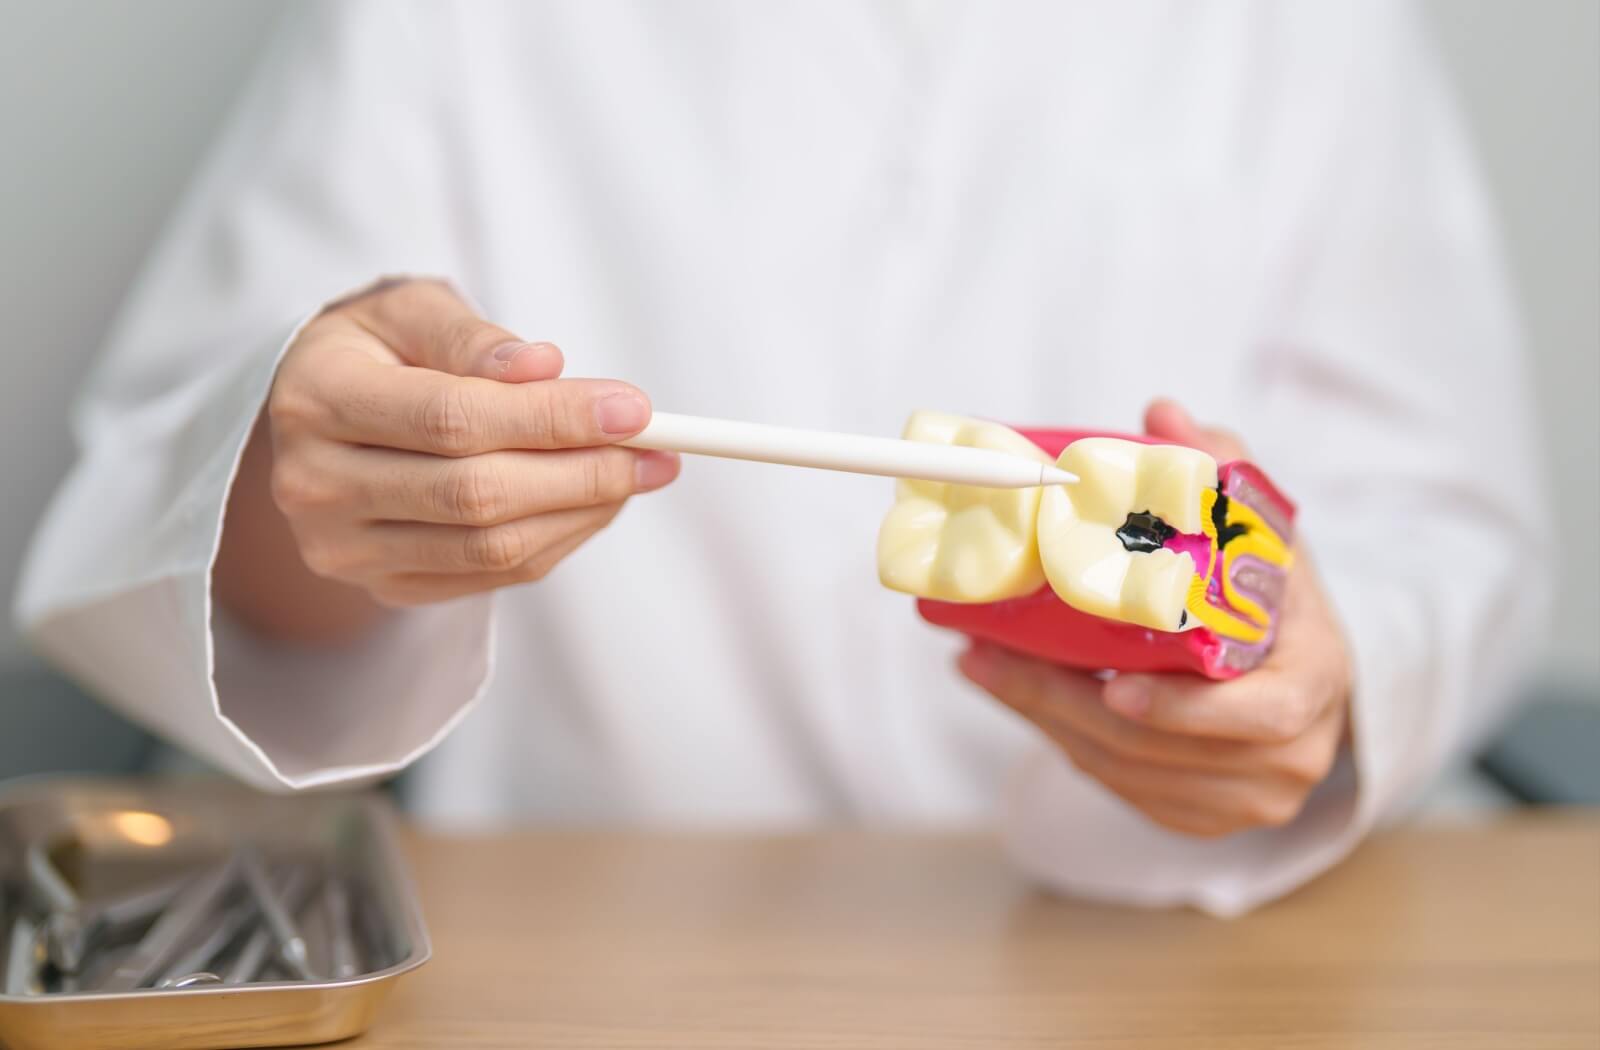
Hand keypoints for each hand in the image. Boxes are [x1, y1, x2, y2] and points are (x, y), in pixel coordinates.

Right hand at [221, 279, 678, 628]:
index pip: (452, 418)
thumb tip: (545, 368)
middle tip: (658, 449)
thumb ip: (471, 336)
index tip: (634, 409)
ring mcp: (344, 548)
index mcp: (318, 398)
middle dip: (583, 472)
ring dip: (582, 512)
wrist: (312, 414)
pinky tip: (592, 502)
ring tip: (636, 474)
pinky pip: (490, 576)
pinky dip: (556, 539)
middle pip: (475, 493)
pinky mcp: (382, 585)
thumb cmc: (377, 347)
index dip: (551, 418)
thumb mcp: (411, 310)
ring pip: (490, 548)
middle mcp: (317, 485)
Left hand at [958, 400, 1350, 836]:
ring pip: (1124, 769)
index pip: (1256, 714)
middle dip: (1061, 701)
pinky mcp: (1201, 819)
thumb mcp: (1263, 531)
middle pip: (1158, 745)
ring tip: (983, 666)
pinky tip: (1018, 696)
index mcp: (1314, 683)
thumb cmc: (1278, 599)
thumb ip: (1218, 470)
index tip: (1111, 685)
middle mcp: (1289, 754)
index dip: (1182, 708)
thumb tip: (1161, 413)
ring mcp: (1244, 798)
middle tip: (988, 654)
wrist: (1307, 676)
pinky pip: (1118, 786)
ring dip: (1044, 719)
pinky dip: (1063, 742)